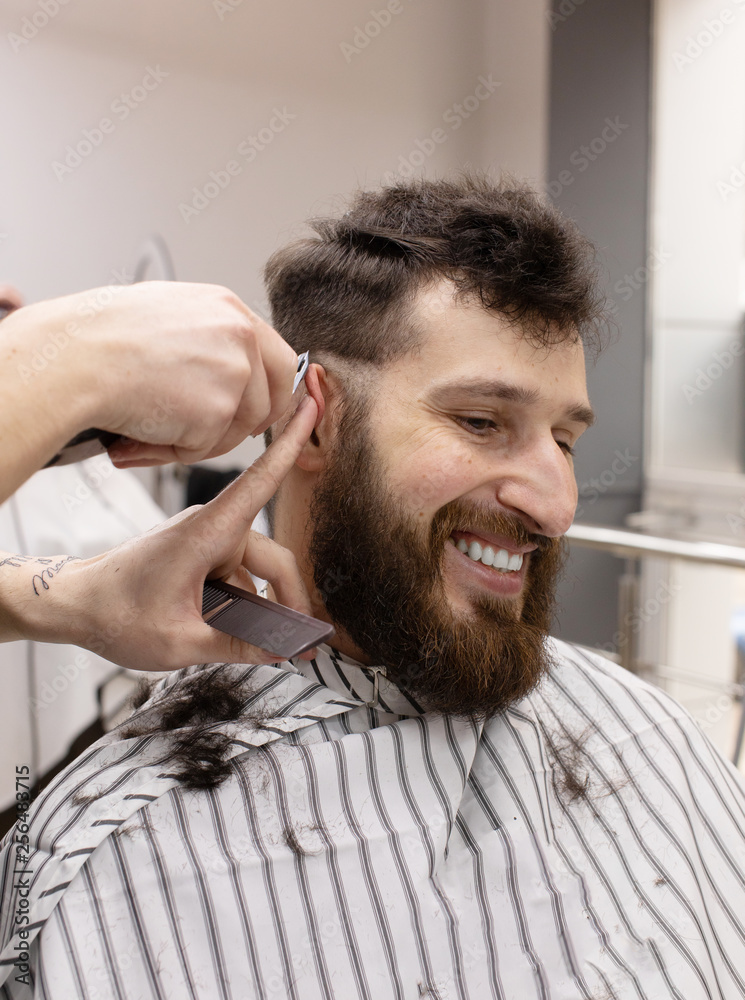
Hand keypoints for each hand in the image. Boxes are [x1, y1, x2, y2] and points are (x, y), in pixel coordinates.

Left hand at [4, 395, 320, 670]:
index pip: (262, 481)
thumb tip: (284, 650)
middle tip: (300, 644)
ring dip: (265, 607)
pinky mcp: (203, 556)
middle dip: (289, 600)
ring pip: (258, 573)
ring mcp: (209, 541)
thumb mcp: (181, 642)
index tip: (310, 406)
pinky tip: (241, 634)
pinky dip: (246, 605)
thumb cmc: (115, 613)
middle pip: (273, 560)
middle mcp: (213, 528)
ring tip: (266, 646)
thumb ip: (239, 645)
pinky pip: (240, 578)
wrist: (75, 604)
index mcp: (207, 532)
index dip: (292, 444)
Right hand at [8, 281, 298, 467]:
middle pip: (273, 397)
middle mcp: (240, 335)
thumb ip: (208, 338)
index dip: (268, 392)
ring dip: (200, 438)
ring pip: (238, 428)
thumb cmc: (101, 338)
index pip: (277, 357)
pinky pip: (206, 447)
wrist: (74, 358)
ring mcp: (234, 372)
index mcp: (228, 308)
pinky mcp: (218, 410)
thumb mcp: (168, 315)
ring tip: (151, 426)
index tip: (256, 411)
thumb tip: (228, 371)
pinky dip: (173, 448)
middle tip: (213, 434)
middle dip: (250, 424)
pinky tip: (142, 430)